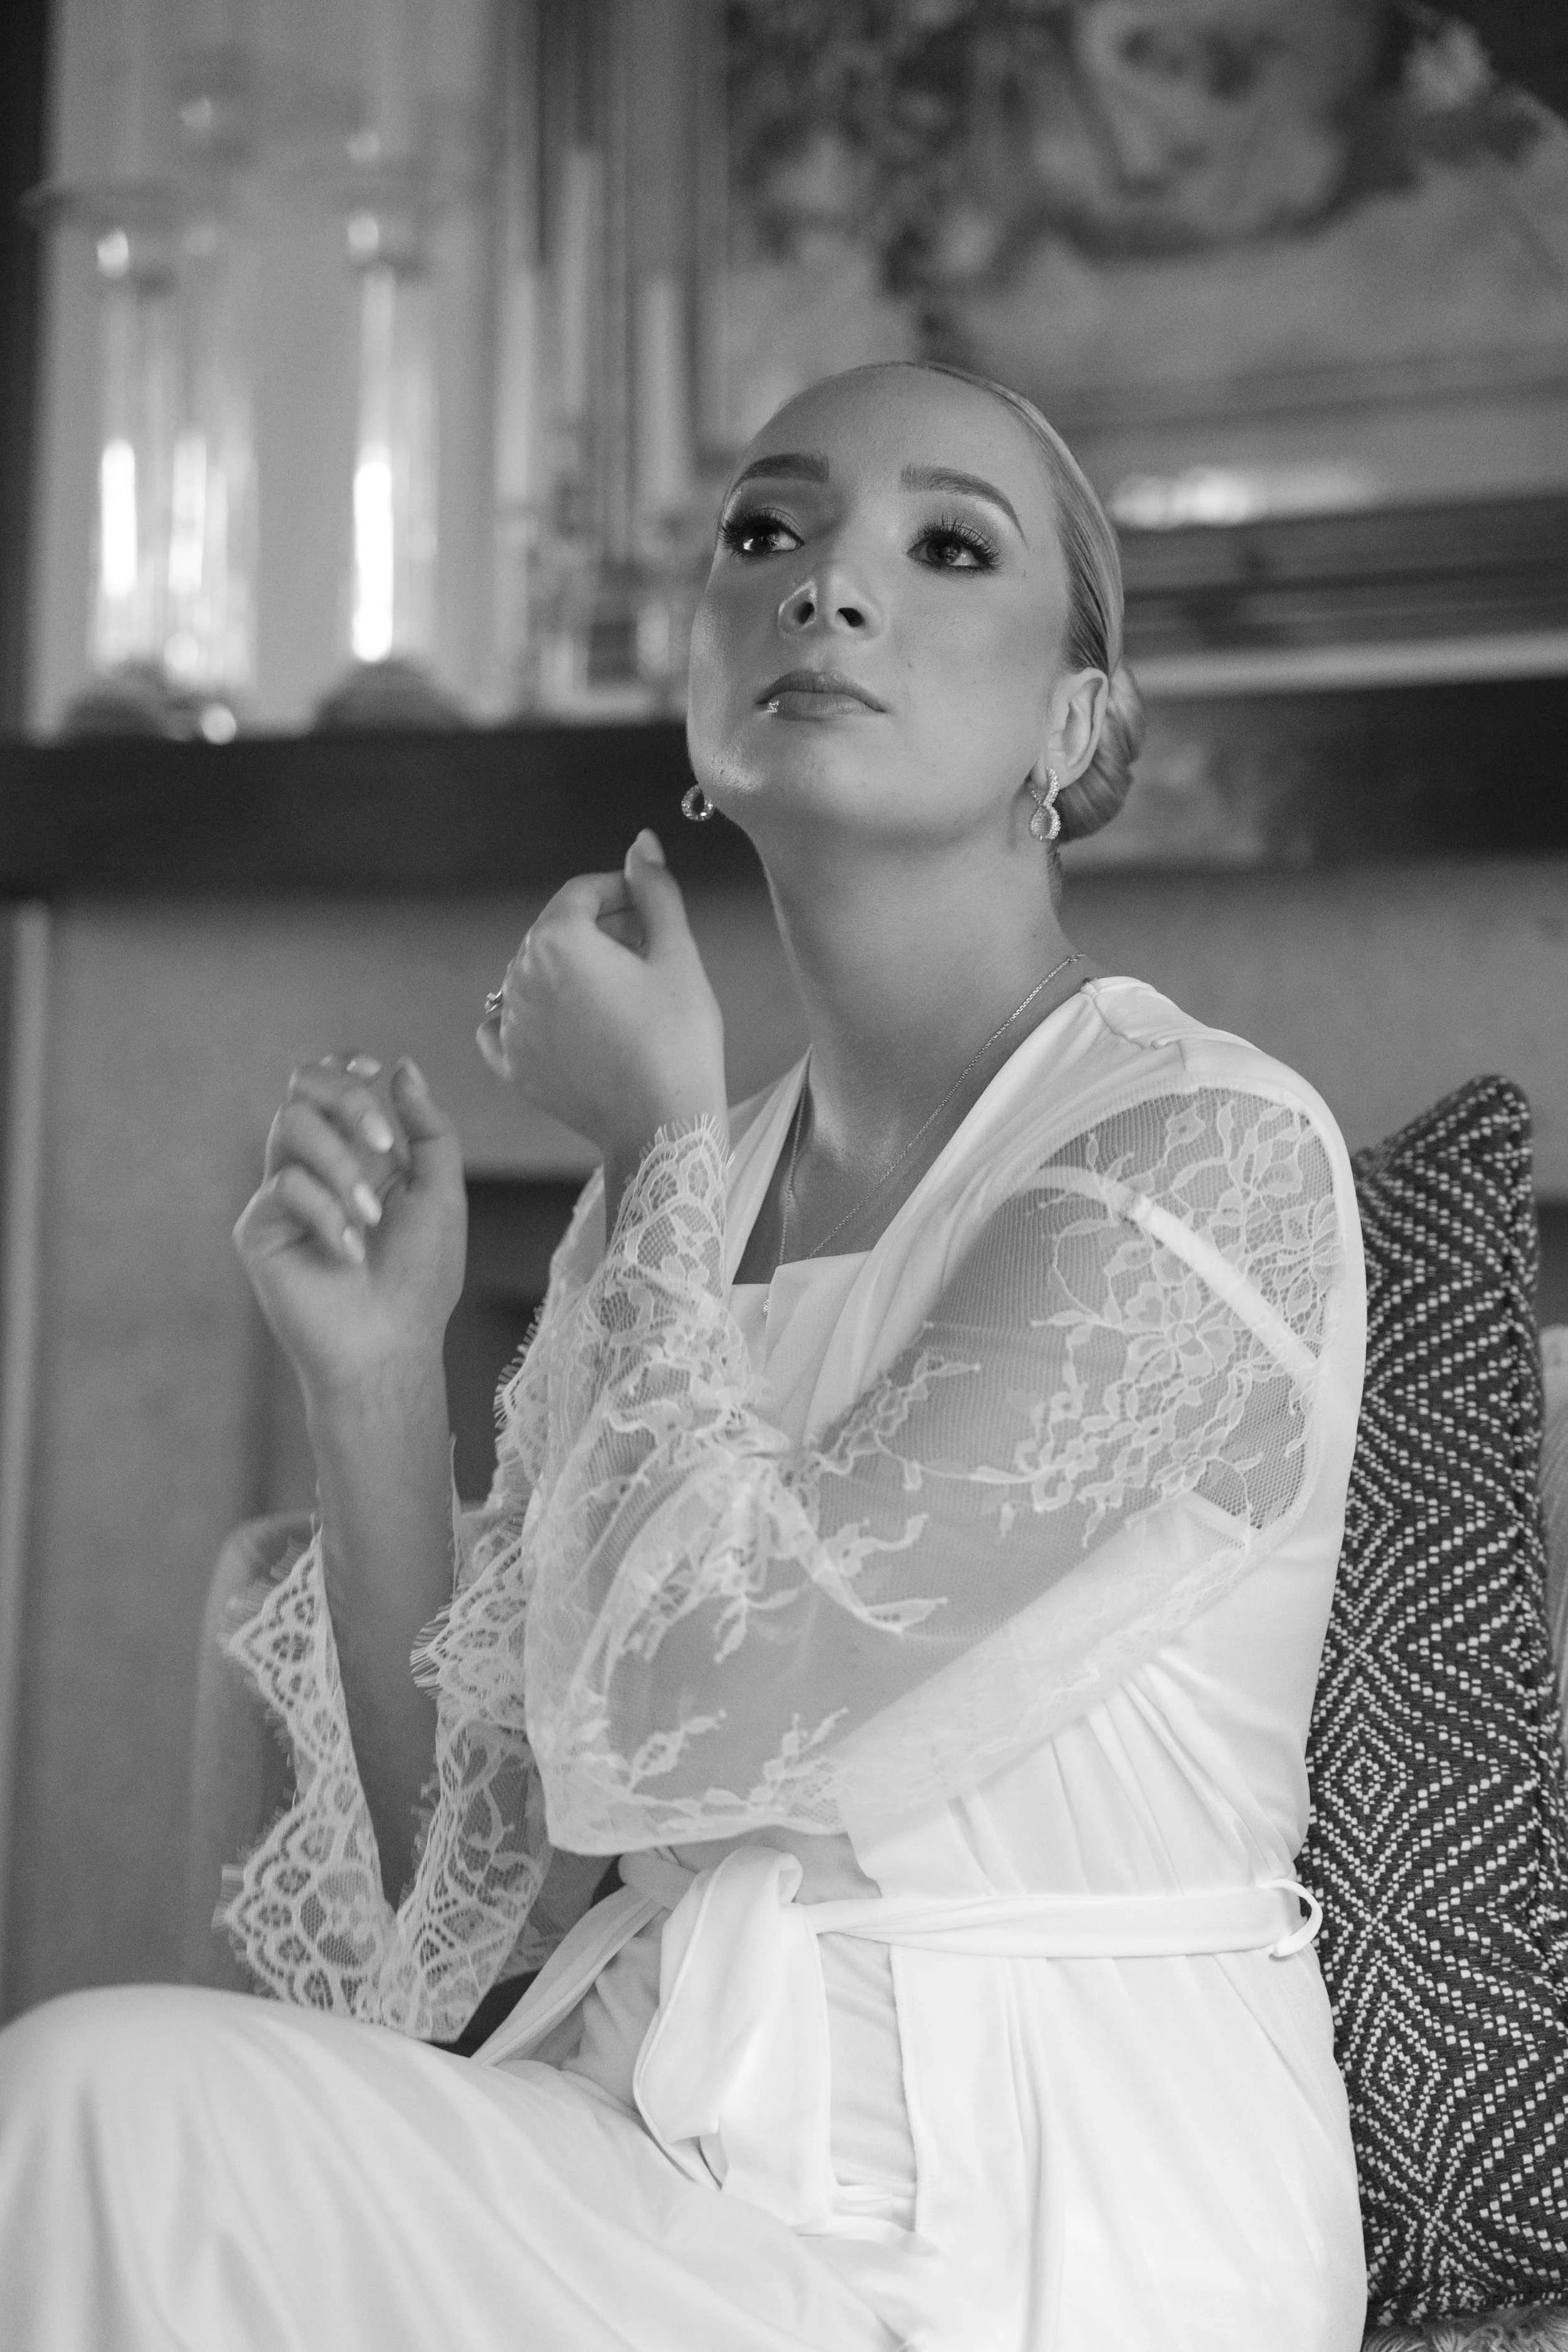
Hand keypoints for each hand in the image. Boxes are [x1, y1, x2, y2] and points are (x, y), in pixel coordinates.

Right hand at [234, 1054, 466, 1404]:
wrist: (391, 1345)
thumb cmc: (421, 1278)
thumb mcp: (442, 1194)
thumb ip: (428, 1129)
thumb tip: (403, 1067)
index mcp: (359, 1153)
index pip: (332, 1085)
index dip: (343, 1064)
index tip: (371, 1065)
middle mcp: (316, 1166)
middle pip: (303, 1088)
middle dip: (346, 1099)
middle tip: (382, 1143)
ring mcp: (284, 1194)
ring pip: (291, 1125)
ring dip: (342, 1164)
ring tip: (370, 1217)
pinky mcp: (259, 1226)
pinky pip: (284, 1185)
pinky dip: (326, 1213)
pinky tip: (349, 1253)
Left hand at [477, 831, 726, 1167]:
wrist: (661, 1126)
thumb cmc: (677, 1040)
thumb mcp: (677, 956)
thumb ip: (655, 892)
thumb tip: (642, 842)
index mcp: (557, 940)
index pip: (583, 892)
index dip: (622, 891)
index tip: (653, 909)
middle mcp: (520, 977)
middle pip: (557, 931)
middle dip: (599, 931)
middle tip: (647, 952)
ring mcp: (511, 1025)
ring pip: (534, 974)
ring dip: (572, 971)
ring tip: (622, 992)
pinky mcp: (513, 1066)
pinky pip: (506, 1024)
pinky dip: (532, 1015)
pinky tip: (565, 1022)